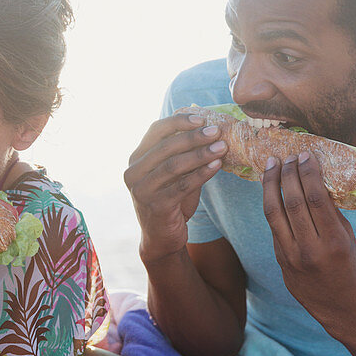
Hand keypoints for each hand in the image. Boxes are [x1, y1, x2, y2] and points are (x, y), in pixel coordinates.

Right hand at [124, 113, 226, 262]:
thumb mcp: (174, 175)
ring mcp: (141, 190)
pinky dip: (201, 174)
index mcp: (136, 159)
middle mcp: (133, 172)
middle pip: (165, 147)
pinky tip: (217, 165)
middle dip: (194, 137)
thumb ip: (184, 154)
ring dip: (201, 154)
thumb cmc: (171, 201)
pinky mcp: (155, 206)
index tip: (202, 118)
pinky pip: (181, 186)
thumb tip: (210, 129)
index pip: (155, 131)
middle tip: (217, 131)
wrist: (162, 237)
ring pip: (173, 165)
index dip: (179, 122)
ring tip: (222, 147)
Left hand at [262, 153, 355, 327]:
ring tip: (272, 165)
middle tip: (288, 156)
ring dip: (271, 185)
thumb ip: (330, 212)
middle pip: (292, 203)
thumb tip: (316, 180)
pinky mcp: (279, 258)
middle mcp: (310, 248)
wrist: (338, 305)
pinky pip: (273, 226)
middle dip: (288, 175)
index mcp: (334, 241)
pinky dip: (271, 204)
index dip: (308, 174)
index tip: (306, 156)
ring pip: (273, 213)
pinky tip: (270, 188)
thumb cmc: (348, 266)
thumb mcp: (348, 238)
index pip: (317, 200)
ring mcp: (290, 255)